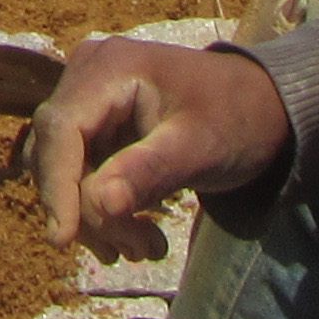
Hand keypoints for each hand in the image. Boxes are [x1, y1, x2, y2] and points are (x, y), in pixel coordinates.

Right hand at [29, 39, 287, 259]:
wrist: (262, 108)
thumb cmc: (236, 118)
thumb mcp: (198, 147)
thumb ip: (147, 172)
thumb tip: (98, 205)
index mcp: (110, 67)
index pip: (60, 129)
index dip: (57, 186)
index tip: (62, 241)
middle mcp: (87, 75)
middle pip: (56, 153)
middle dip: (88, 210)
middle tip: (138, 251)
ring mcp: (88, 98)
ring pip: (64, 170)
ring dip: (96, 216)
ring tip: (146, 247)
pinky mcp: (95, 123)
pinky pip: (79, 173)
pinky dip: (103, 208)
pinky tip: (139, 234)